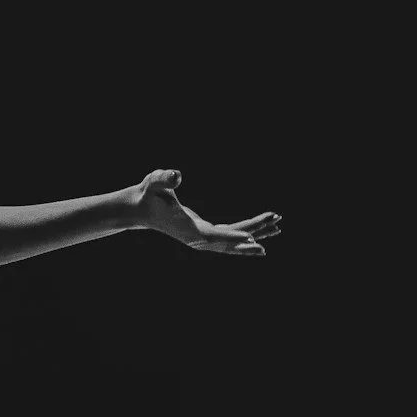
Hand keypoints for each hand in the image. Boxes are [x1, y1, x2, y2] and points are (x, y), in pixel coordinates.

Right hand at [133, 169, 280, 256]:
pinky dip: (243, 234)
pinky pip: (228, 237)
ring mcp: (200, 238)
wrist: (139, 207)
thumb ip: (164, 178)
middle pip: (230, 240)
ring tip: (277, 228)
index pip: (215, 236)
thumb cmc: (148, 193)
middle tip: (276, 225)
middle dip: (254, 232)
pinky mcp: (203, 234)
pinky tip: (259, 233)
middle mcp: (197, 239)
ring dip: (255, 234)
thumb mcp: (154, 182)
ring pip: (232, 241)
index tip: (252, 238)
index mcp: (188, 229)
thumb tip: (175, 176)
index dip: (234, 237)